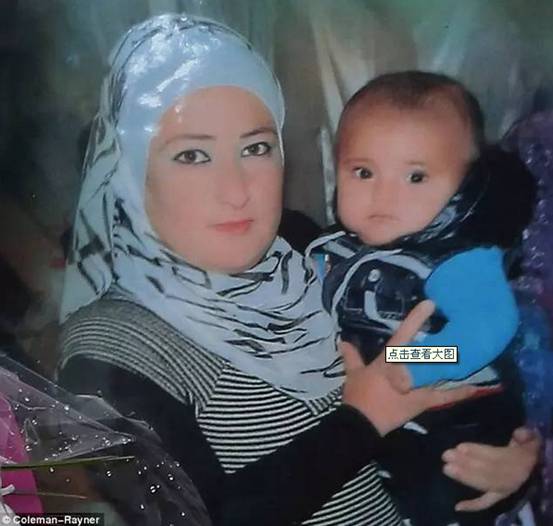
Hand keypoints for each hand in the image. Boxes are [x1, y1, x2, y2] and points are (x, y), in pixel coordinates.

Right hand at [341, 300, 476, 435]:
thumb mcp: (353, 374)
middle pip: (430, 353)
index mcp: (390, 360)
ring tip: (474, 353)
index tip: (430, 304)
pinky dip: (459, 392)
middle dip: (445, 341)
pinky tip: (474, 387)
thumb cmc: (358, 396)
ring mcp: (418, 387)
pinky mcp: (424, 402)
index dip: (416, 319)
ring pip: (440, 372)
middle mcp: (407, 371)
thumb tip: (342, 341)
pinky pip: (445, 396)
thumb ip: (351, 357)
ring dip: (455, 363)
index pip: (404, 335)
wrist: (363, 424)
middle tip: (462, 328)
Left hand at [442, 427, 541, 511]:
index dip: (478, 452)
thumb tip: (519, 434)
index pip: (497, 457)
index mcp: (522, 460)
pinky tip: (457, 506)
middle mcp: (514, 477)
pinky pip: (487, 502)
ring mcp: (507, 488)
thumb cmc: (523, 445)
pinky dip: (473, 505)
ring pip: (484, 484)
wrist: (532, 462)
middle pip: (487, 472)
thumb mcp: (528, 437)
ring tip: (446, 469)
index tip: (460, 447)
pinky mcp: (500, 496)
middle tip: (446, 456)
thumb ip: (525, 435)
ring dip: (465, 478)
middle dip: (466, 464)